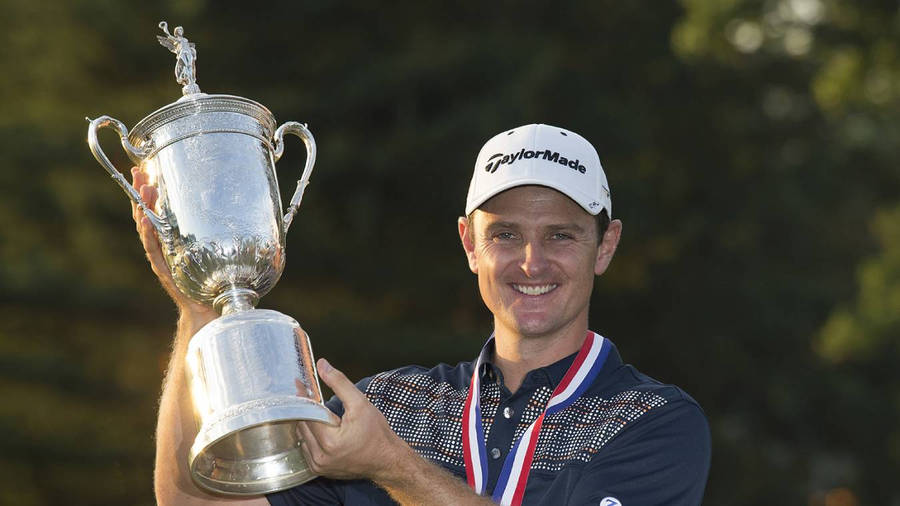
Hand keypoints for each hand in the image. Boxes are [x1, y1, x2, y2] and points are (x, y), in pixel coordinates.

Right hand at [131, 167, 216, 321]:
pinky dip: (148, 234)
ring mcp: (162, 257)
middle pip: (147, 215)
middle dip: (140, 193)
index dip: (151, 192)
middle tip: (137, 172)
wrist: (209, 309)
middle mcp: (164, 245)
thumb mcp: (221, 251)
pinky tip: (145, 221)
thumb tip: (259, 211)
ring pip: (146, 229)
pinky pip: (153, 249)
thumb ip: (230, 233)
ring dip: (143, 209)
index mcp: (174, 238)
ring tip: (143, 191)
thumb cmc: (216, 281)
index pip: (158, 210)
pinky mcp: (164, 269)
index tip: (146, 170)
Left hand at [297, 359, 411, 481]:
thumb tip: (322, 365)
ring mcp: (319, 466)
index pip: (307, 413)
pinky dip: (311, 436)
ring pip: (302, 437)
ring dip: (307, 422)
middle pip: (302, 425)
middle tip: (307, 393)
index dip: (303, 397)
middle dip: (305, 409)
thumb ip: (339, 383)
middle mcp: (320, 457)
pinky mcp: (320, 469)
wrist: (388, 461)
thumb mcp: (360, 403)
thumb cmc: (377, 434)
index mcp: (329, 441)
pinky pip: (307, 448)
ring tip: (317, 410)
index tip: (298, 383)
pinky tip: (321, 426)